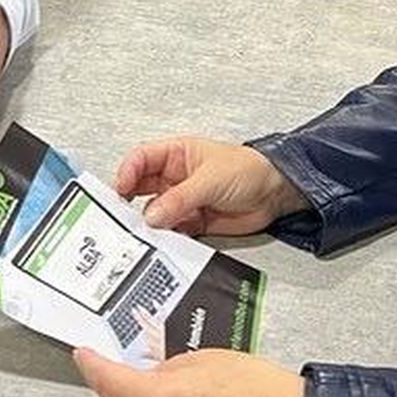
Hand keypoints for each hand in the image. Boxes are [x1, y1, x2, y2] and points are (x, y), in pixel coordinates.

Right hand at [115, 138, 308, 236]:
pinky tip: (165, 242)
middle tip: (123, 217)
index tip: (120, 190)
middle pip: (142, 188)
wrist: (276, 194)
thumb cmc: (249, 169)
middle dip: (131, 202)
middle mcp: (176, 177)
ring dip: (151, 224)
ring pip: (155, 213)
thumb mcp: (211, 179)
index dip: (127, 172)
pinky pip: (172, 231)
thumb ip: (180, 198)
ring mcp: (183, 200)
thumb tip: (152, 215)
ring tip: (146, 233)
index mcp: (177, 154)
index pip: (142, 159)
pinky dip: (166, 238)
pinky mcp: (193, 222)